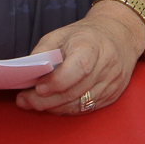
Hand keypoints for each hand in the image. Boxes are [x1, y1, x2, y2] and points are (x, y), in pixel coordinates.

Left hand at [17, 8, 143, 114]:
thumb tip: (28, 74)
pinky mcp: (113, 94)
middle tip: (24, 100)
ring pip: (79, 105)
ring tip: (34, 103)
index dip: (57, 81)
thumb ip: (43, 52)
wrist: (120, 36)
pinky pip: (86, 109)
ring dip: (53, 107)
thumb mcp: (60, 34)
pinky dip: (66, 109)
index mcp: (92, 45)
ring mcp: (112, 82)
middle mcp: (106, 65)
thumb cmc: (85, 35)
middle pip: (74, 92)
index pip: (78, 68)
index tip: (38, 87)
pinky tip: (54, 104)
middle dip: (45, 100)